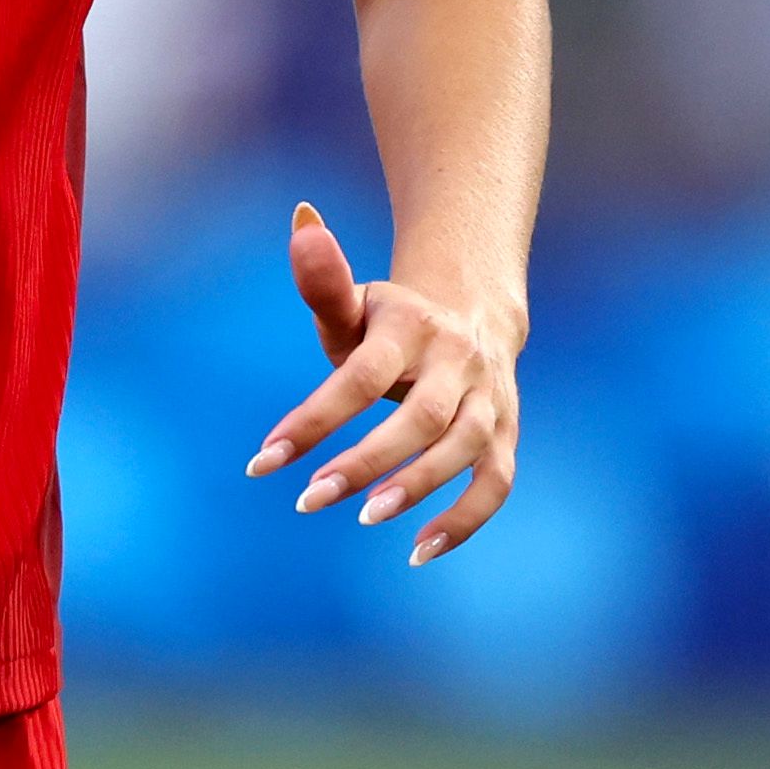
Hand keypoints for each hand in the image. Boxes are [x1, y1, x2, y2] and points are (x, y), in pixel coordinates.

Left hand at [243, 197, 521, 566]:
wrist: (471, 317)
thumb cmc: (388, 323)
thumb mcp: (354, 302)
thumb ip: (323, 279)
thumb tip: (301, 217)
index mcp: (411, 326)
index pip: (359, 376)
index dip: (313, 419)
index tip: (264, 461)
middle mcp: (456, 362)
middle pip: (416, 417)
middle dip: (364, 462)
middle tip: (308, 502)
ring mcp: (488, 402)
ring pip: (462, 450)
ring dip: (416, 488)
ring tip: (363, 518)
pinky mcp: (505, 438)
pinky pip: (496, 485)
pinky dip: (465, 520)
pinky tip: (418, 552)